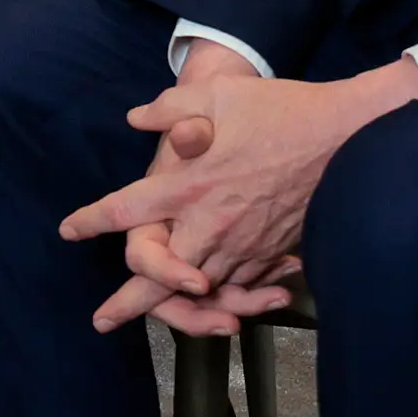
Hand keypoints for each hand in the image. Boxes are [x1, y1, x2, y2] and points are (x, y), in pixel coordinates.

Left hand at [60, 48, 409, 337]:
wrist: (347, 136)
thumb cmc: (281, 110)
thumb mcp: (219, 94)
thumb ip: (172, 107)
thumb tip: (137, 117)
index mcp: (187, 185)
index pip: (124, 209)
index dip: (91, 221)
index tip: (70, 229)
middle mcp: (209, 222)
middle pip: (158, 276)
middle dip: (128, 302)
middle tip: (103, 320)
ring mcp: (243, 244)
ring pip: (201, 292)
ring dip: (178, 310)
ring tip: (158, 322)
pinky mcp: (272, 253)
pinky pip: (240, 287)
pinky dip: (225, 298)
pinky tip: (217, 301)